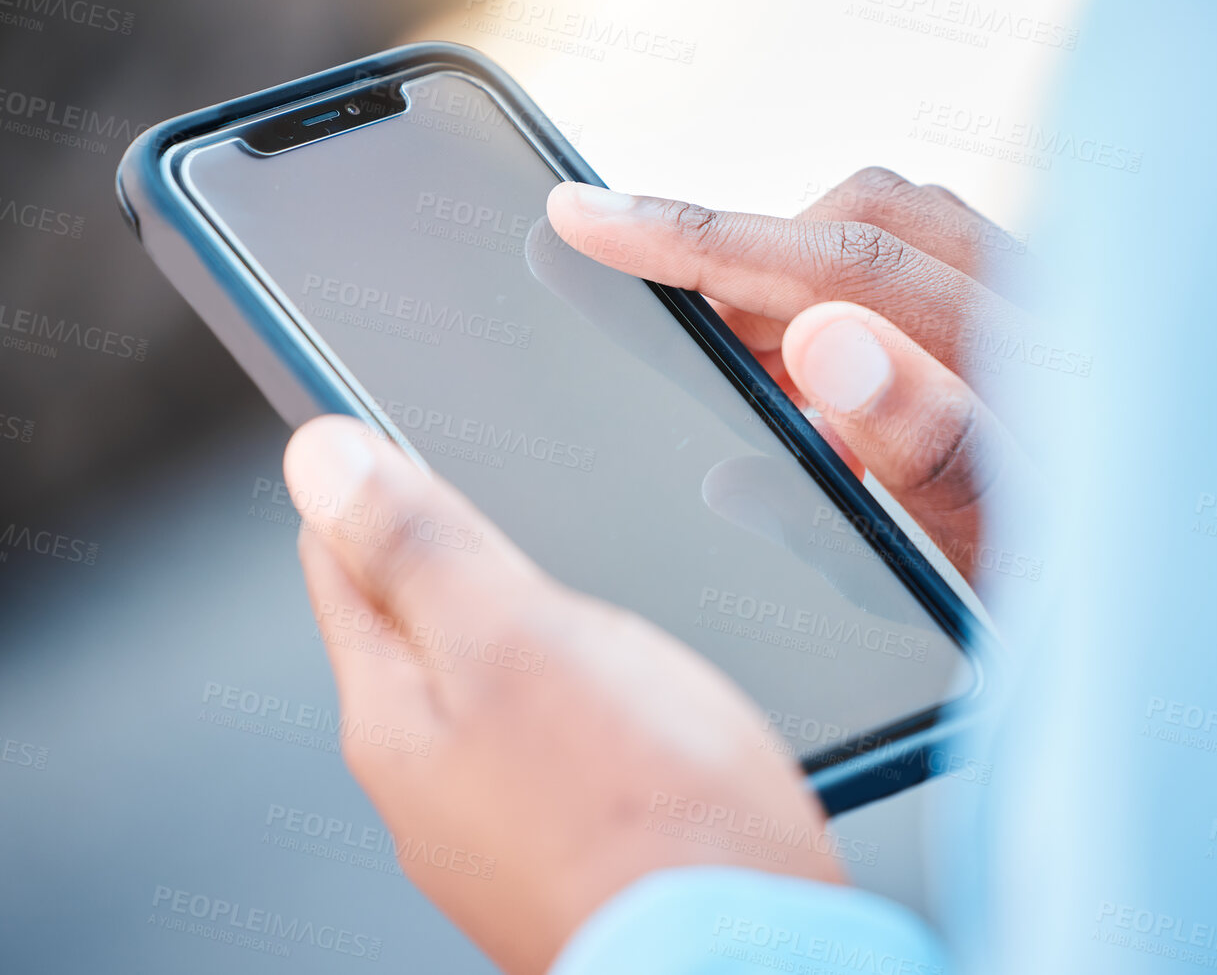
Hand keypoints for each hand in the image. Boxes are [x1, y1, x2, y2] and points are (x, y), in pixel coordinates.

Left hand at [283, 416, 842, 974]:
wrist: (741, 957)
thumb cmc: (649, 812)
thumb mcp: (519, 639)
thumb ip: (423, 549)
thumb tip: (323, 458)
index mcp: (397, 719)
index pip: (339, 566)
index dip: (374, 489)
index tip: (405, 444)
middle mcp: (428, 787)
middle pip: (419, 632)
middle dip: (461, 567)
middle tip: (518, 515)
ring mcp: (500, 830)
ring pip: (495, 695)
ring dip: (534, 641)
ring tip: (593, 610)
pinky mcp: (575, 856)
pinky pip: (559, 753)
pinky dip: (586, 711)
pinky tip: (637, 710)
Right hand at [546, 168, 1036, 584]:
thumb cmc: (1131, 606)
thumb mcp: (1022, 556)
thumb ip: (933, 448)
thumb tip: (824, 339)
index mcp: (1042, 361)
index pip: (846, 266)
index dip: (702, 237)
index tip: (588, 218)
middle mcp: (1064, 314)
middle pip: (879, 220)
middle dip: (750, 247)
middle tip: (669, 313)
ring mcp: (1072, 317)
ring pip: (914, 234)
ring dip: (808, 268)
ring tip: (744, 348)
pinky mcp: (1070, 334)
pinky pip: (947, 270)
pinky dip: (866, 294)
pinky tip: (838, 370)